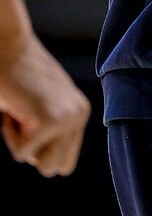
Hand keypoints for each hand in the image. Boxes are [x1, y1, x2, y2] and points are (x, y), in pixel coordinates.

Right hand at [0, 30, 90, 176]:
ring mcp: (68, 118)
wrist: (6, 46)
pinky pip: (22, 153)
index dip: (41, 150)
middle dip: (33, 152)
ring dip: (23, 145)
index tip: (29, 122)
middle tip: (23, 119)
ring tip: (20, 113)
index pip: (65, 159)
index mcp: (79, 111)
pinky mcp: (50, 121)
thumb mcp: (40, 102)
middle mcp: (79, 115)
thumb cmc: (14, 75)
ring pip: (43, 165)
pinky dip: (9, 135)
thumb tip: (55, 167)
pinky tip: (13, 109)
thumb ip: (50, 127)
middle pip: (57, 168)